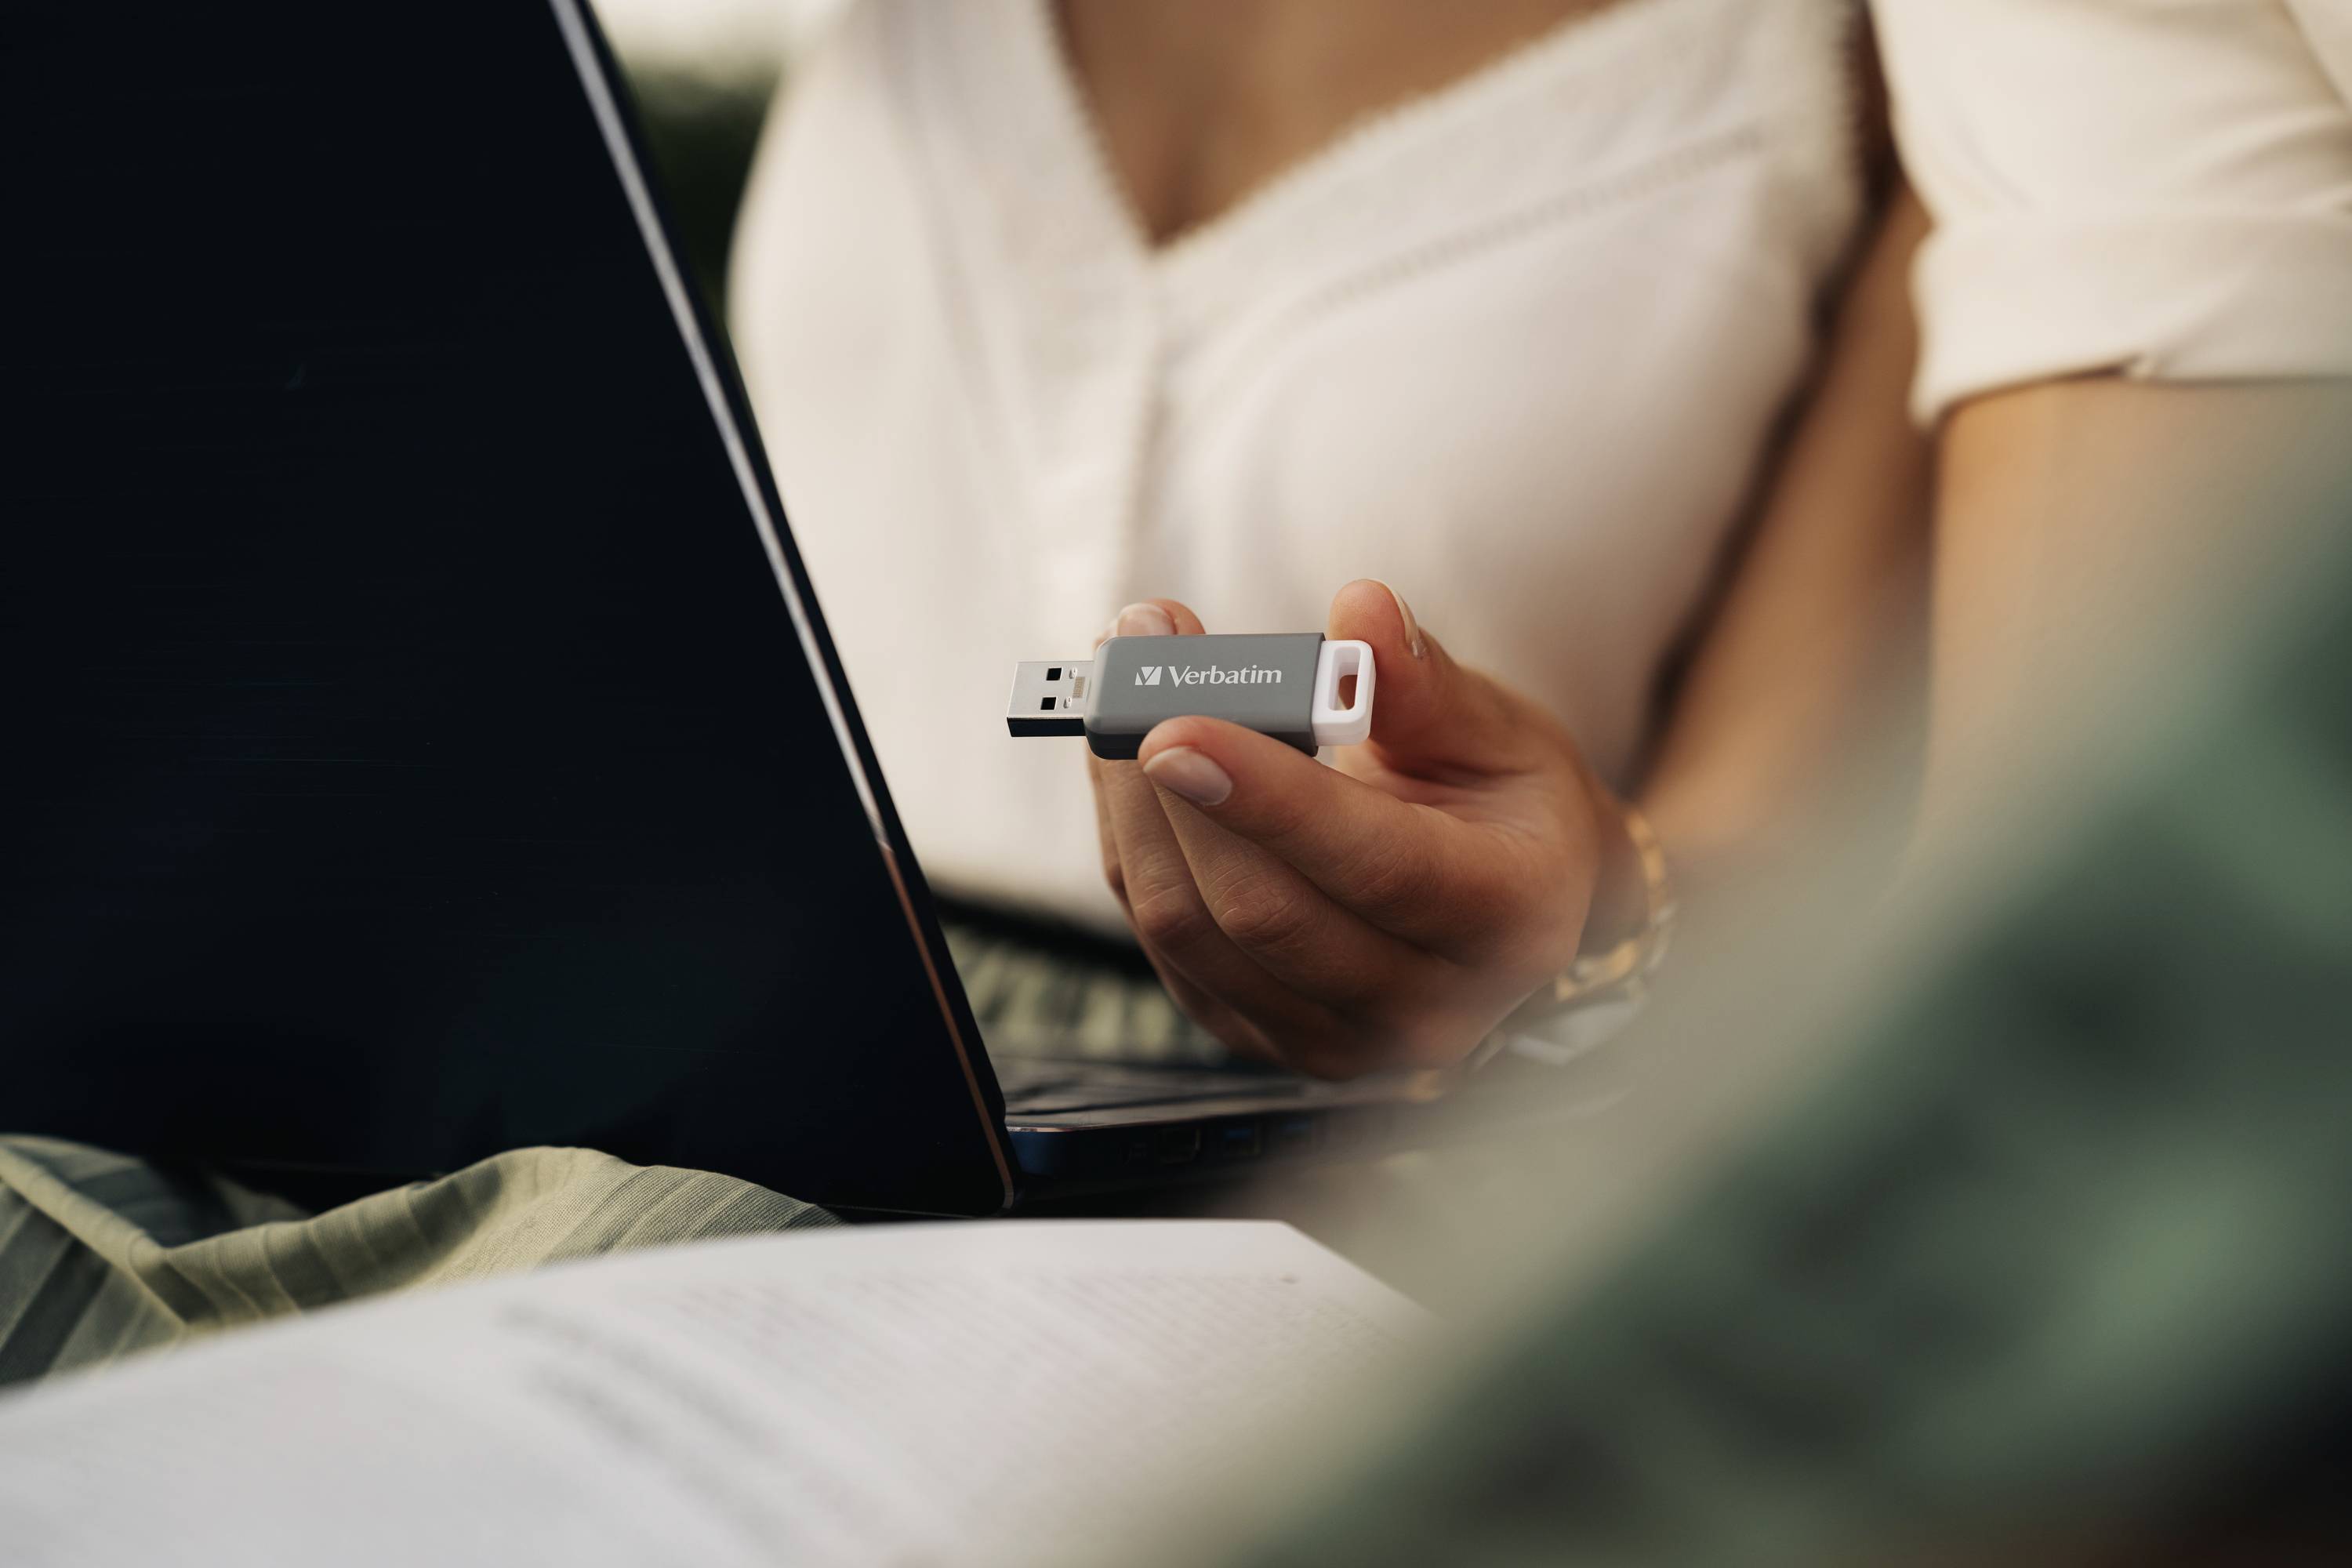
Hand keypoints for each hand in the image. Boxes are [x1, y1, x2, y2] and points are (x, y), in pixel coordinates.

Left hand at [1086, 581, 1621, 1076]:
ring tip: (1121, 693)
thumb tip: (1364, 614)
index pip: (1376, 867)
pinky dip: (1134, 842)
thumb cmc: (1503, 804)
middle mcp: (1425, 1008)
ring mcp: (1333, 1038)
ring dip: (1134, 805)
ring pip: (1190, 929)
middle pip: (1261, 911)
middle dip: (1175, 785)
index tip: (1176, 725)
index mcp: (1508, 919)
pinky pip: (1162, 941)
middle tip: (1136, 665)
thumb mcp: (1497, 730)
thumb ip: (1424, 681)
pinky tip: (1131, 767)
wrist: (1504, 900)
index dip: (1269, 797)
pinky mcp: (1257, 1032)